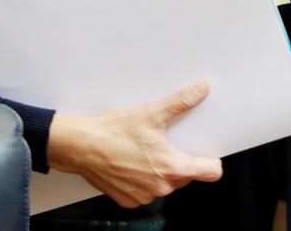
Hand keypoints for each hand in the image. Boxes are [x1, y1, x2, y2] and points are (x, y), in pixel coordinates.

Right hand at [47, 80, 222, 207]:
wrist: (79, 145)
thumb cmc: (112, 131)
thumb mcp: (151, 113)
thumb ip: (181, 101)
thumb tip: (201, 89)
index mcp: (171, 168)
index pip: (210, 172)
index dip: (210, 161)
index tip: (204, 152)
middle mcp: (160, 187)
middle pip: (186, 176)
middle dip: (180, 160)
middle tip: (165, 142)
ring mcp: (144, 196)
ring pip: (165, 184)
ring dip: (160, 171)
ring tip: (144, 152)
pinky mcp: (128, 200)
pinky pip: (146, 192)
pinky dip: (142, 180)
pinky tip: (130, 163)